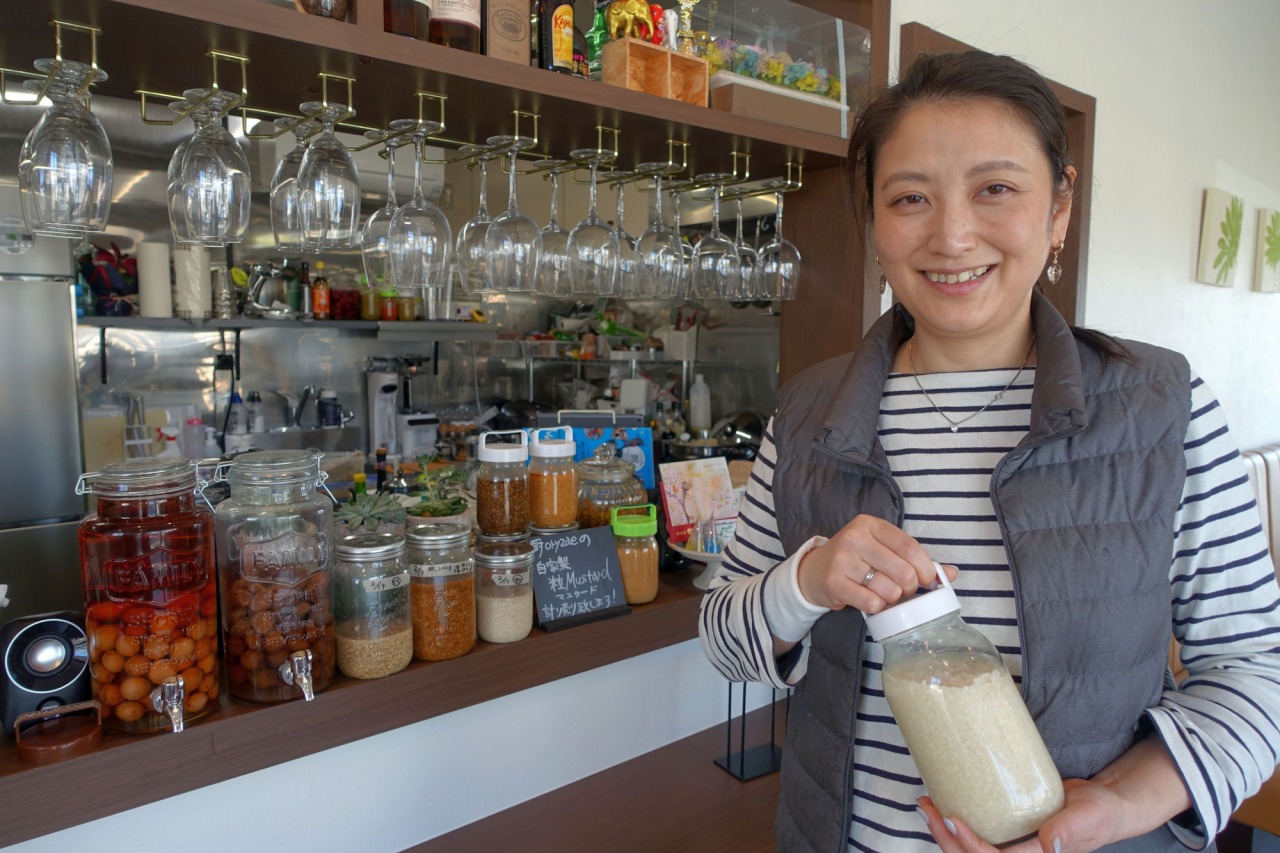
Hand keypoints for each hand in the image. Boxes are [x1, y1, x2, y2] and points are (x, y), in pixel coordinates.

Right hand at [794, 514, 955, 613]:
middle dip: (910, 587)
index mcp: (870, 525)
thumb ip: (915, 559)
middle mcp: (855, 538)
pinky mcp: (834, 582)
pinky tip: (870, 601)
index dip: (926, 567)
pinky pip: (871, 603)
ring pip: (889, 590)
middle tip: (904, 590)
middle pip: (902, 571)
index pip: (909, 546)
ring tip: (883, 594)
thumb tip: (952, 573)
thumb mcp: (882, 550)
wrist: (814, 571)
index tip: (930, 581)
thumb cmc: (856, 560)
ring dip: (892, 599)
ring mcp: (842, 560)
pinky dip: (877, 607)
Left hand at [918, 779, 1127, 852]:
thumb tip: (1050, 844)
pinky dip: (957, 827)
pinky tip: (944, 807)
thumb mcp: (1088, 818)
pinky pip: (979, 837)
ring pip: (970, 851)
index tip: (951, 820)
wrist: (1104, 806)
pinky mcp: (1010, 835)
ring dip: (945, 834)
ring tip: (926, 806)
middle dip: (946, 838)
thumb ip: (1070, 830)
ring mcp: (1014, 848)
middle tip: (926, 808)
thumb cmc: (1099, 813)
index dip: (969, 845)